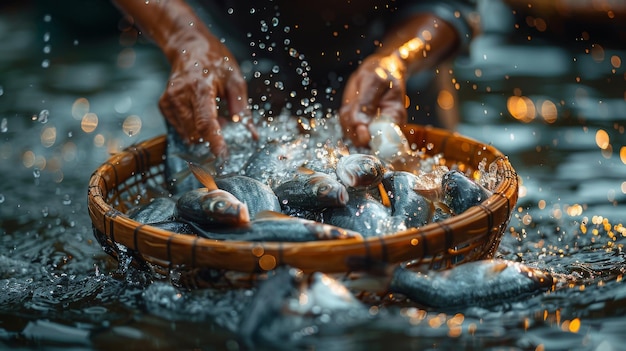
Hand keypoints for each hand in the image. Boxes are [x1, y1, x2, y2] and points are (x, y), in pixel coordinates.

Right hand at [158, 34, 254, 157]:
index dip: (215, 142)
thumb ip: (241, 107)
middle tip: (223, 120)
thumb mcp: (235, 79)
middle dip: (212, 135)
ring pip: (187, 134)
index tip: (223, 156)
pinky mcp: (164, 105)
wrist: (189, 47)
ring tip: (211, 112)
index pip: (206, 123)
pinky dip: (192, 127)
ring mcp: (169, 100)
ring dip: (202, 132)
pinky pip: (180, 128)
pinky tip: (198, 112)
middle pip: (196, 132)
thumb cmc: (214, 61)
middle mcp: (181, 95)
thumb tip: (250, 132)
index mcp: (200, 88)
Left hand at [340, 54, 407, 146]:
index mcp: (394, 117)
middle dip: (354, 128)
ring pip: (353, 136)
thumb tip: (360, 124)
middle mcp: (384, 126)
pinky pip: (346, 128)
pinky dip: (344, 117)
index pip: (385, 139)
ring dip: (348, 121)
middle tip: (354, 108)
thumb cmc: (383, 71)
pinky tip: (352, 105)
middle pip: (366, 142)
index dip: (370, 138)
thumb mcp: (375, 80)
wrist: (380, 68)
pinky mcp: (360, 125)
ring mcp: (371, 127)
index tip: (361, 127)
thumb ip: (366, 102)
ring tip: (355, 102)